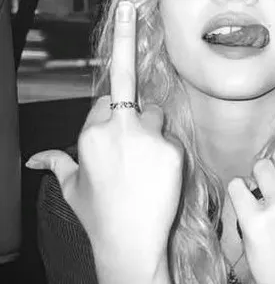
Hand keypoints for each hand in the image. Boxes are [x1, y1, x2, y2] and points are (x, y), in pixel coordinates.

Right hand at [26, 1, 182, 283]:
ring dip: (152, 131)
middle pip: (130, 98)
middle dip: (131, 115)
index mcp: (90, 132)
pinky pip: (172, 135)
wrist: (130, 244)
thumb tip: (35, 160)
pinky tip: (159, 174)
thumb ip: (56, 164)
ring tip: (145, 166)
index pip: (105, 100)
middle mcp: (117, 127)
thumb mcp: (72, 188)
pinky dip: (167, 149)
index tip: (115, 111)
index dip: (110, 116)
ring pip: (156, 113)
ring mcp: (147, 135)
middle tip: (130, 149)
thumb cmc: (100, 214)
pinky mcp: (172, 147)